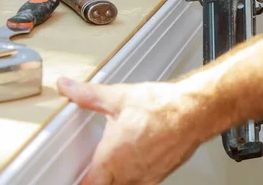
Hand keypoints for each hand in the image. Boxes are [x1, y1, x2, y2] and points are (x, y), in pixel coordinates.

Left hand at [56, 77, 202, 184]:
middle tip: (95, 167)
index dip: (81, 180)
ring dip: (117, 178)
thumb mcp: (118, 97)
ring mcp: (146, 178)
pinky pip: (142, 182)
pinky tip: (138, 157)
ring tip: (116, 161)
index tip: (76, 175)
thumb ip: (88, 95)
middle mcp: (128, 175)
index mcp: (111, 160)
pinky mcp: (161, 174)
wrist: (194, 112)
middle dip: (99, 178)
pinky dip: (135, 174)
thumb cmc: (161, 108)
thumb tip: (68, 87)